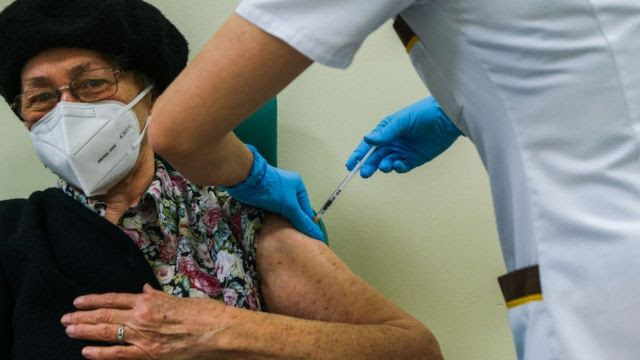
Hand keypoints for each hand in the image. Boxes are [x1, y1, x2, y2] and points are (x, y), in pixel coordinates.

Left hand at [61, 284, 225, 359]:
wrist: (217, 330)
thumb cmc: (204, 313)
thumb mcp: (178, 299)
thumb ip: (158, 296)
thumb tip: (144, 290)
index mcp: (150, 300)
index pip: (114, 298)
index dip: (94, 300)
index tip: (79, 301)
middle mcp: (142, 315)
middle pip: (105, 314)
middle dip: (83, 316)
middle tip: (66, 317)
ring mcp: (144, 335)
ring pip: (107, 332)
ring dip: (85, 331)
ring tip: (69, 330)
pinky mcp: (149, 353)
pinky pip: (119, 354)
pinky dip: (100, 353)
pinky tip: (86, 351)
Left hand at [222, 145, 323, 240]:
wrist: (247, 180)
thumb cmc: (272, 189)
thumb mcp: (290, 205)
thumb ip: (302, 220)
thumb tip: (316, 234)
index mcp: (298, 185)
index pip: (306, 208)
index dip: (306, 222)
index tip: (307, 237)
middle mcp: (288, 188)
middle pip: (294, 210)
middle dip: (294, 222)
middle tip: (296, 238)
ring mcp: (276, 193)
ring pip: (283, 212)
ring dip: (283, 222)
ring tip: (285, 236)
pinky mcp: (265, 198)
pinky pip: (273, 212)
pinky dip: (274, 219)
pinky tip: (275, 229)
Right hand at [346, 96, 461, 177]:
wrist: (447, 119)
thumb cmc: (424, 113)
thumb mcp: (402, 120)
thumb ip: (386, 132)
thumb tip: (368, 138)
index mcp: (386, 130)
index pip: (368, 144)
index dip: (358, 154)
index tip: (350, 164)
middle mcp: (392, 141)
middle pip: (375, 156)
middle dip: (368, 165)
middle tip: (364, 172)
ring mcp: (403, 151)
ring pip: (387, 163)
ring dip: (383, 166)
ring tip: (384, 166)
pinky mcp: (414, 159)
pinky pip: (402, 166)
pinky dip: (397, 167)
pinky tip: (398, 165)